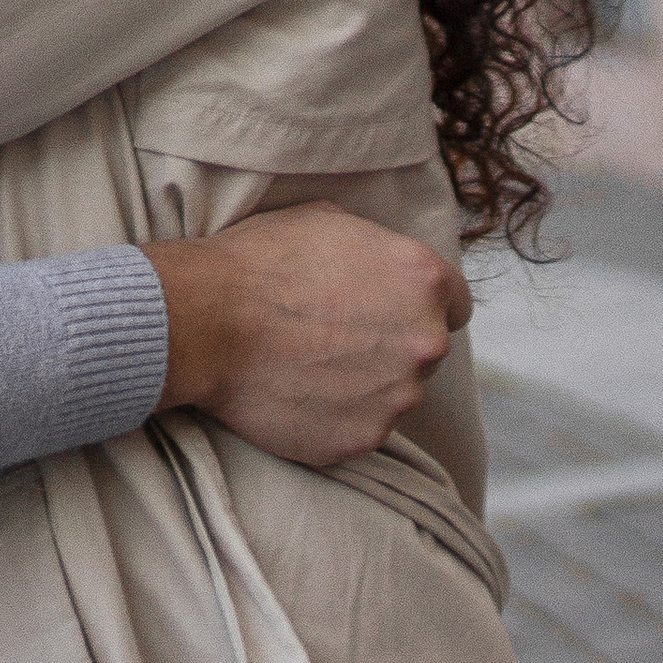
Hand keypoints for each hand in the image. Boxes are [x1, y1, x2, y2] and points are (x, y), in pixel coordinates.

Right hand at [142, 205, 468, 468]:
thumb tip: (385, 271)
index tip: (388, 306)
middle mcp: (424, 343)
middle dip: (389, 343)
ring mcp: (397, 399)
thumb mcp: (328, 221)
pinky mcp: (363, 440)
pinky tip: (296, 390)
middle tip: (333, 333)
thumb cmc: (260, 260)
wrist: (207, 320)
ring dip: (364, 382)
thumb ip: (378, 252)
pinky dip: (334, 415)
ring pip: (393, 393)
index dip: (418, 301)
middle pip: (424, 350)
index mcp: (423, 281)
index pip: (456, 302)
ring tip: (307, 362)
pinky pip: (359, 427)